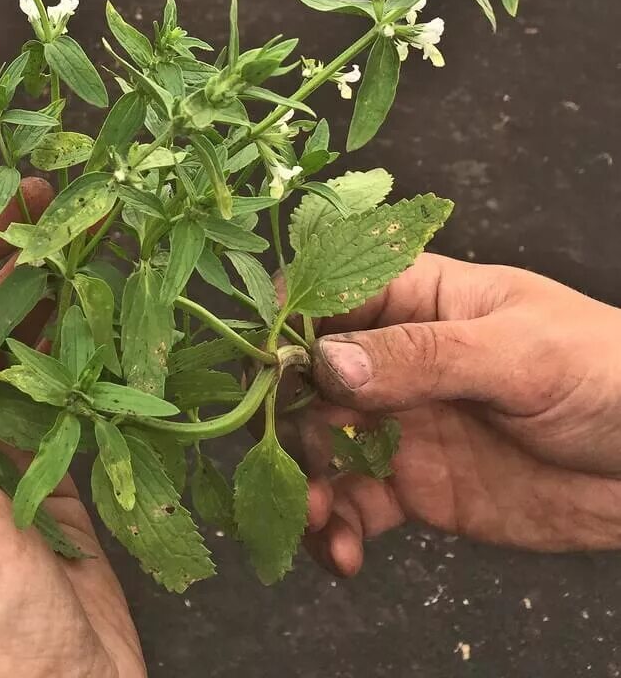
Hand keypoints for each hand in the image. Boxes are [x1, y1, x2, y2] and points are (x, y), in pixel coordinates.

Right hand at [293, 253, 620, 575]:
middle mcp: (394, 359)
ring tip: (317, 517)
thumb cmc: (610, 374)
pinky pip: (355, 504)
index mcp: (415, 300)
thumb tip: (328, 362)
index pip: (327, 296)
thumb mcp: (520, 354)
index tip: (262, 366)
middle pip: (308, 378)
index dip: (286, 326)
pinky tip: (343, 553)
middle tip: (289, 457)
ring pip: (320, 445)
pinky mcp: (414, 485)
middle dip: (287, 417)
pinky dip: (336, 528)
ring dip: (304, 480)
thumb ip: (422, 356)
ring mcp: (400, 423)